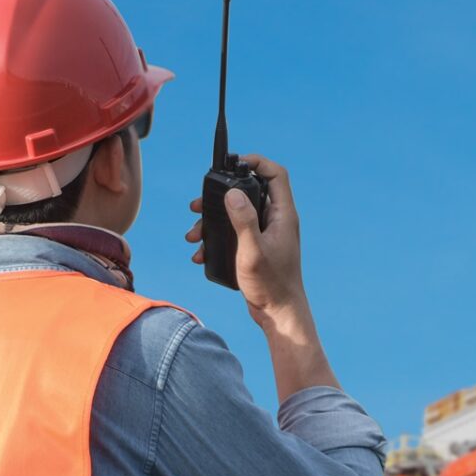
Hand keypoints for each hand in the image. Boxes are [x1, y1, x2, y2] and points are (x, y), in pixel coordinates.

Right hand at [185, 154, 307, 322]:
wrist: (278, 314)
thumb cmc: (271, 284)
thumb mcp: (253, 250)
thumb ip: (244, 220)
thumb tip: (232, 192)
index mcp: (283, 215)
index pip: (275, 175)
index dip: (257, 162)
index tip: (234, 163)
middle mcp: (276, 221)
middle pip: (249, 192)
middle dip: (221, 196)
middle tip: (198, 204)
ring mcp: (266, 235)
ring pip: (237, 215)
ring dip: (213, 221)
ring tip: (193, 234)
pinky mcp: (256, 248)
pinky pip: (233, 234)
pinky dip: (217, 239)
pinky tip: (201, 254)